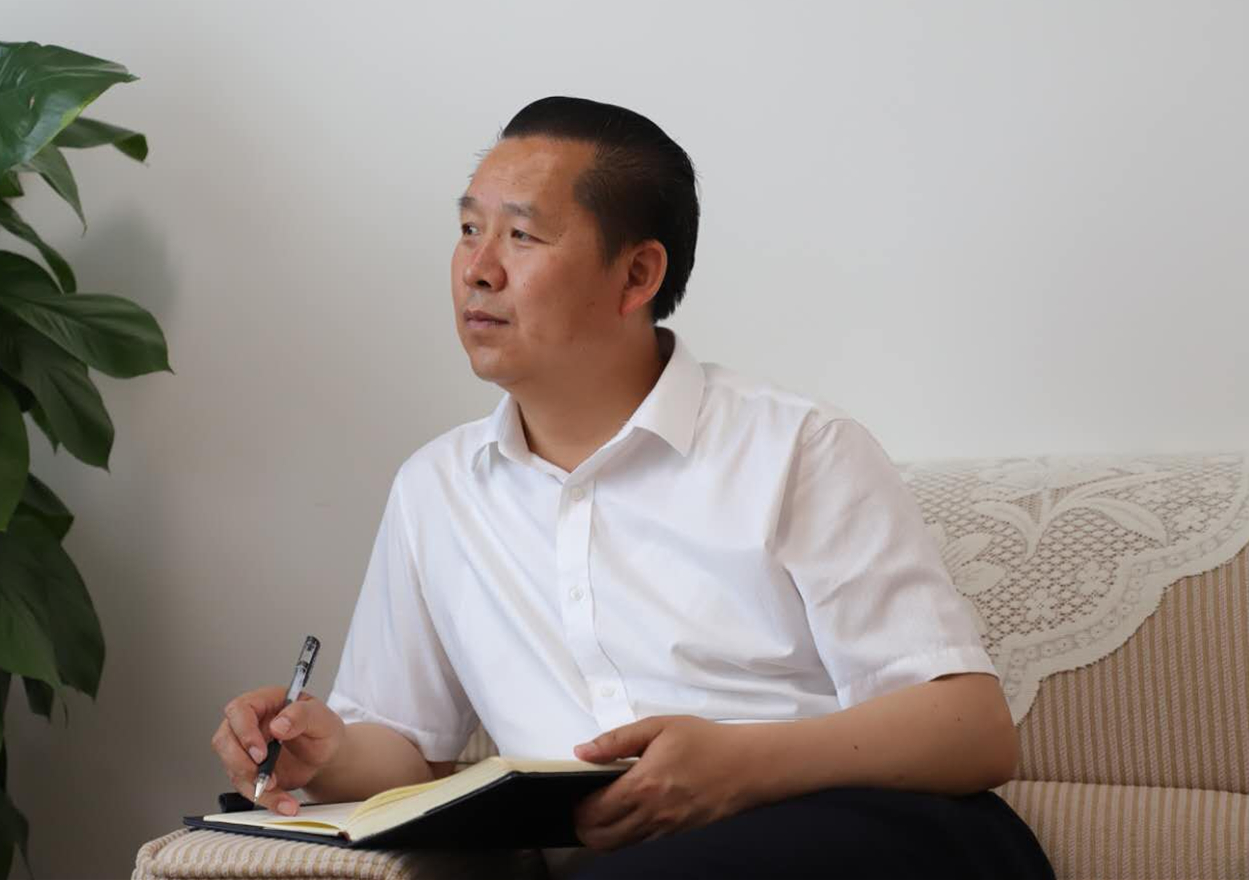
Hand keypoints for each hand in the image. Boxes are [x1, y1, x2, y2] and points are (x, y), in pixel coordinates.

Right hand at [210, 686, 345, 815]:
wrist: (325, 755)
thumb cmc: (321, 729)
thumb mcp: (321, 718)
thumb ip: (301, 715)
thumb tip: (278, 725)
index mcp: (264, 702)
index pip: (239, 710)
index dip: (244, 732)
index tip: (261, 753)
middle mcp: (249, 724)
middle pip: (225, 741)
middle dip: (242, 764)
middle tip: (267, 778)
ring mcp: (245, 749)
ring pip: (233, 768)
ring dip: (255, 786)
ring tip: (282, 793)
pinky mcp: (248, 771)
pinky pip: (247, 787)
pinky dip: (265, 799)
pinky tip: (284, 803)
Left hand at [571, 715, 760, 850]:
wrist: (747, 765)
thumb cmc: (705, 741)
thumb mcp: (659, 726)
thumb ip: (616, 740)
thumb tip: (582, 752)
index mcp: (643, 785)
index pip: (594, 810)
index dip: (577, 805)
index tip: (575, 792)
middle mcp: (651, 814)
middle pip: (600, 838)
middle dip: (583, 824)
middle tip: (583, 803)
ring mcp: (664, 828)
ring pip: (618, 846)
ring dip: (601, 833)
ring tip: (602, 809)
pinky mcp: (675, 833)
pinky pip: (639, 842)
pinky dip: (624, 834)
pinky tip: (627, 812)